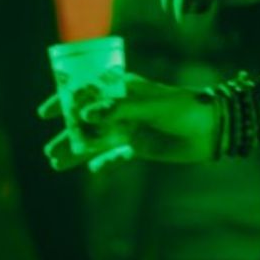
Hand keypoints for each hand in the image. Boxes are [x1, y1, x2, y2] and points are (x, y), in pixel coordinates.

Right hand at [42, 73, 218, 171]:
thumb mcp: (151, 105)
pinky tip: (93, 170)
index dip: (64, 100)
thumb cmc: (185, 107)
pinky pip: (117, 156)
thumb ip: (119, 109)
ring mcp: (131, 128)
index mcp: (124, 89)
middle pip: (87, 122)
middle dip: (68, 134)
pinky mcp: (141, 147)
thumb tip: (85, 114)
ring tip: (56, 164)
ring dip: (78, 152)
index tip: (45, 112)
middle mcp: (123, 108)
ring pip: (98, 142)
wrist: (214, 128)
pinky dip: (105, 162)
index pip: (87, 92)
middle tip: (49, 151)